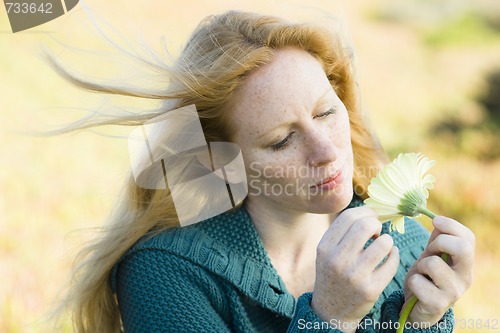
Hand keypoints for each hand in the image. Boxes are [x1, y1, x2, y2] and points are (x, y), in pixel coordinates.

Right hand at [311, 207, 399, 331]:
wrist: (332, 311)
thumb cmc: (333, 274)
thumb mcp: (327, 252)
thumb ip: (342, 232)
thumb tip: (369, 210)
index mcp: (325, 247)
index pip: (348, 217)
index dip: (365, 212)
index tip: (371, 218)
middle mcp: (337, 260)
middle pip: (365, 225)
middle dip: (376, 225)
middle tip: (376, 232)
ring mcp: (354, 276)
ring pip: (383, 243)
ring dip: (387, 240)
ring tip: (383, 245)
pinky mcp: (371, 289)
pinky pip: (392, 262)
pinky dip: (394, 255)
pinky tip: (390, 256)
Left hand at [403, 216, 474, 326]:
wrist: (417, 309)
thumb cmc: (426, 278)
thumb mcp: (432, 255)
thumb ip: (437, 240)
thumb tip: (437, 220)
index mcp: (465, 263)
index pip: (468, 237)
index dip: (450, 225)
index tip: (435, 222)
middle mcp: (465, 277)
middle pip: (462, 248)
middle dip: (438, 243)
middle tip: (429, 251)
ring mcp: (453, 292)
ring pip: (433, 263)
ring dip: (420, 264)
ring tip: (422, 273)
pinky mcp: (437, 304)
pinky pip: (418, 281)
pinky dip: (412, 281)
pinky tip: (417, 288)